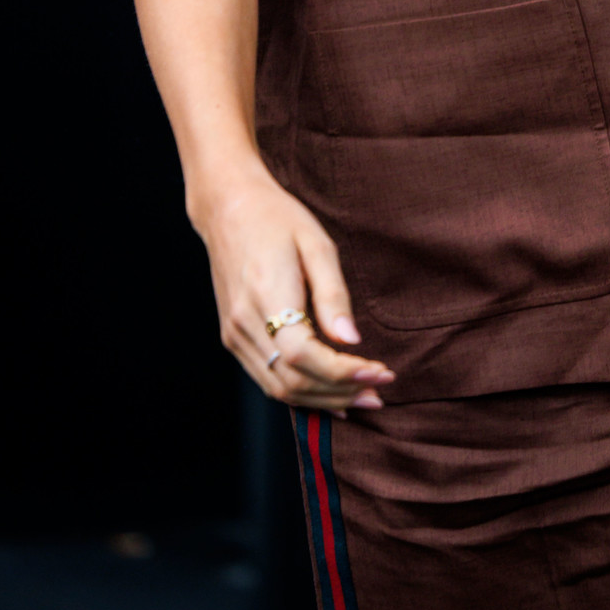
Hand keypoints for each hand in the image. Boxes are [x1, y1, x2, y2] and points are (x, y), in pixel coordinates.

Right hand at [191, 165, 394, 414]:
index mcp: (266, 294)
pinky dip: (300, 393)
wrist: (228, 209)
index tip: (381, 373)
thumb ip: (333, 295)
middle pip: (292, 381)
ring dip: (323, 400)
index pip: (303, 355)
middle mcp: (244, 323)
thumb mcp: (317, 244)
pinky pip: (267, 378)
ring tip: (362, 396)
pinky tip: (329, 394)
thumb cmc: (278, 220)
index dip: (343, 373)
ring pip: (278, 388)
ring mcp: (234, 334)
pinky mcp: (233, 338)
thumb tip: (352, 340)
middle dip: (340, 393)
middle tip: (380, 390)